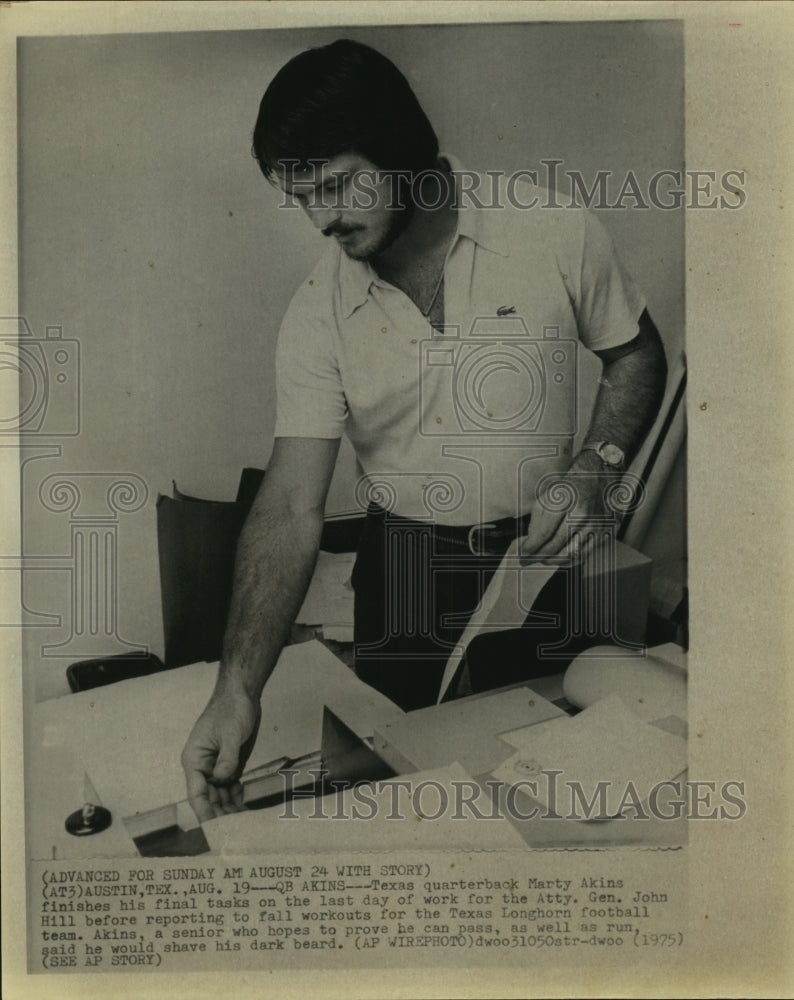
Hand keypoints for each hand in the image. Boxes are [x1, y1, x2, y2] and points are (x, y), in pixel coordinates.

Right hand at [181, 681, 260, 823]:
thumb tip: (222, 780)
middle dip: (220, 814)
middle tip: (234, 833)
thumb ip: (226, 759)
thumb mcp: (230, 734)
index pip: (197, 792)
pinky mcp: (229, 763)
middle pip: (209, 798)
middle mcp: (203, 766)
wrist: (242, 694)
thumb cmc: (231, 708)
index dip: (205, 812)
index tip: (214, 828)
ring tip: (241, 826)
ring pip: (220, 794)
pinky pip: (231, 786)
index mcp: (194, 759)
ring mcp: (216, 766)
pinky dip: (237, 798)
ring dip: (229, 809)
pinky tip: (244, 809)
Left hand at [519, 453, 620, 565]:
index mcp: (564, 501)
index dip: (532, 546)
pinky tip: (559, 559)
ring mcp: (594, 524)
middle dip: (540, 555)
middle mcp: (581, 514)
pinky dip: (569, 560)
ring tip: (543, 559)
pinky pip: (584, 554)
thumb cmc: (568, 489)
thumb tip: (529, 543)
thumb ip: (536, 521)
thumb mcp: (546, 498)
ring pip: (571, 553)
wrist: (594, 481)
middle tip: (530, 559)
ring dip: (553, 560)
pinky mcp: (602, 532)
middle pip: (557, 544)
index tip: (523, 553)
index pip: (545, 532)